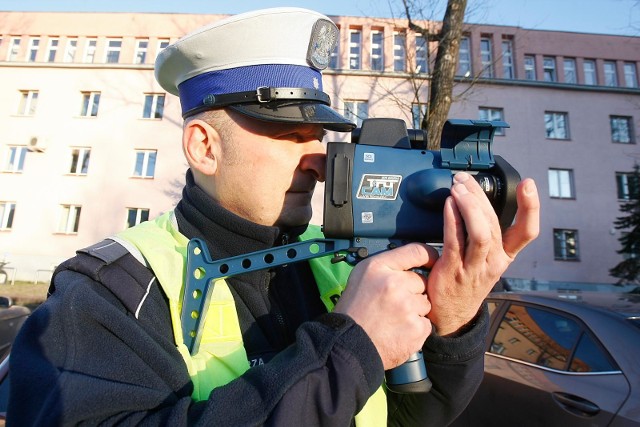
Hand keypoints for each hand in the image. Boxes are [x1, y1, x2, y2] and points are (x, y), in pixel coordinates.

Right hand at [334, 243, 437, 369]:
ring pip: (425, 303)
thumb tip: (413, 260)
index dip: (428, 256)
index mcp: (379, 268)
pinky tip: (399, 330)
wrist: (348, 345)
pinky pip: (426, 323)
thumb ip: (387, 266)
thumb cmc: (353, 311)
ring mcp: (407, 307)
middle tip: (394, 303)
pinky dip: (416, 328)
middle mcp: (394, 284)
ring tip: (394, 318)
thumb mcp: (361, 276)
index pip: (416, 252)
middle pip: (422, 281)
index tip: (431, 261)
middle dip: (413, 291)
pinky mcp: (416, 328)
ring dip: (415, 310)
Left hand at [426, 172, 539, 335]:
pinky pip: (455, 241)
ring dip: (469, 206)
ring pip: (481, 233)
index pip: (527, 232)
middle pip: (495, 224)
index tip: (529, 184)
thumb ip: (484, 232)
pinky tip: (448, 204)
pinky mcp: (453, 270)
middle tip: (465, 179)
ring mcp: (474, 268)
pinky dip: (452, 219)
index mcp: (505, 256)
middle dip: (480, 196)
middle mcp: (494, 262)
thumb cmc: (464, 280)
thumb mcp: (484, 259)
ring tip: (457, 188)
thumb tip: (476, 197)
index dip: (531, 207)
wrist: (449, 316)